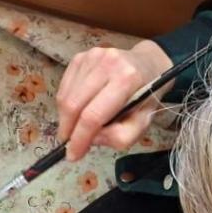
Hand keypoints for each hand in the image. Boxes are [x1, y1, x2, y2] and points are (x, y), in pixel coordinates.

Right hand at [57, 39, 173, 159]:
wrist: (148, 64)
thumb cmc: (146, 96)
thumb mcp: (142, 122)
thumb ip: (120, 137)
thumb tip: (91, 139)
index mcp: (126, 79)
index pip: (93, 115)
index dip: (79, 139)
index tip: (72, 155)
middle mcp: (107, 63)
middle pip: (74, 105)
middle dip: (68, 130)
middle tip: (69, 143)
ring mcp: (91, 56)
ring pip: (65, 97)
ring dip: (66, 118)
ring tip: (76, 125)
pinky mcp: (81, 57)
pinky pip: (64, 87)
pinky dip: (65, 104)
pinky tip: (77, 109)